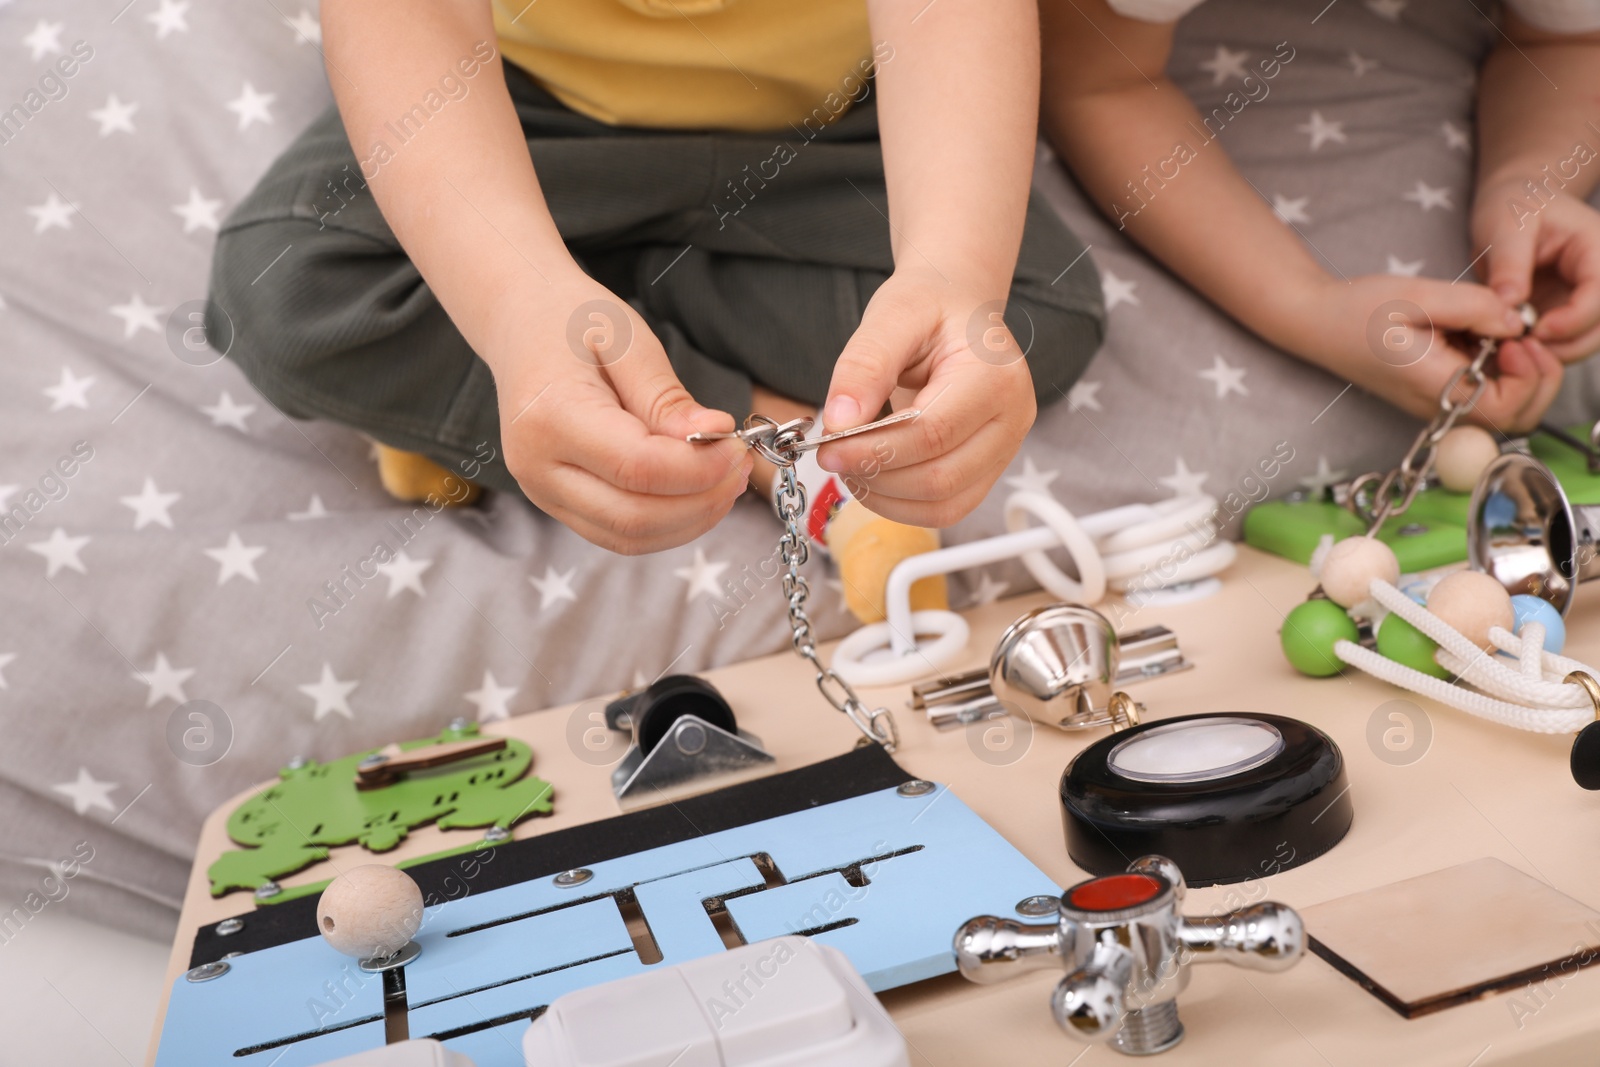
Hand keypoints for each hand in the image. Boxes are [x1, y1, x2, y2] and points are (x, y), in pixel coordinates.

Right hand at [484, 275, 750, 554]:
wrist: (520, 323)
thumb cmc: (573, 320)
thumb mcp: (627, 339)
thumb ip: (667, 397)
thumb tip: (715, 437)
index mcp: (550, 417)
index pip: (637, 469)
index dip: (699, 469)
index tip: (736, 445)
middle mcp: (536, 467)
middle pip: (633, 518)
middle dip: (702, 501)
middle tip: (740, 466)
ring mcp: (542, 492)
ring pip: (629, 537)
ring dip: (691, 520)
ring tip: (727, 480)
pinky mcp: (557, 503)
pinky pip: (619, 534)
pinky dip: (668, 524)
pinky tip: (698, 492)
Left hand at [816, 268, 1036, 526]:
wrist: (957, 306)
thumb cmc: (929, 306)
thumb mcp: (892, 316)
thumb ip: (865, 366)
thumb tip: (838, 424)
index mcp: (996, 376)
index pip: (932, 433)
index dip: (875, 449)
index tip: (827, 447)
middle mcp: (1013, 418)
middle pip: (940, 477)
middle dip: (876, 475)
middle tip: (832, 456)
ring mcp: (1006, 449)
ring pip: (944, 504)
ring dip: (886, 497)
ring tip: (851, 466)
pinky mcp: (989, 469)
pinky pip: (947, 508)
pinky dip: (902, 505)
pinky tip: (874, 478)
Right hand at [1283, 273, 1559, 433]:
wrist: (1315, 322)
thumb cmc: (1356, 309)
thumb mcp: (1417, 294)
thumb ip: (1474, 306)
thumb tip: (1517, 323)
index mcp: (1430, 385)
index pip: (1504, 409)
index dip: (1528, 378)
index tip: (1516, 339)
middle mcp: (1434, 406)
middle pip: (1512, 419)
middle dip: (1535, 380)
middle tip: (1521, 338)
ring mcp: (1435, 404)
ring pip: (1502, 408)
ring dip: (1518, 373)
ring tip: (1499, 333)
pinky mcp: (1435, 395)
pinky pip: (1481, 395)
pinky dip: (1498, 369)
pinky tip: (1479, 338)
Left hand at [1472, 178, 1599, 362]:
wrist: (1512, 208)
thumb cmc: (1513, 206)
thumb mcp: (1505, 225)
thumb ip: (1509, 263)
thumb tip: (1510, 302)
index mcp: (1597, 248)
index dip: (1575, 319)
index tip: (1536, 331)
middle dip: (1567, 344)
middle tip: (1522, 349)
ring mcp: (1586, 297)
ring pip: (1588, 340)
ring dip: (1555, 352)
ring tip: (1515, 349)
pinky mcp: (1568, 313)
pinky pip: (1566, 342)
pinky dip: (1544, 350)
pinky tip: (1515, 347)